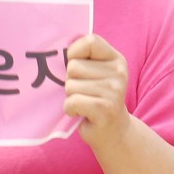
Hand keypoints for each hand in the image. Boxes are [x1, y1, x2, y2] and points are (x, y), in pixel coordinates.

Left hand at [64, 33, 130, 147]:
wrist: (113, 132)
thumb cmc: (96, 99)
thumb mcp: (95, 74)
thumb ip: (82, 59)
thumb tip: (55, 52)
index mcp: (116, 59)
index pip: (90, 41)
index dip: (74, 52)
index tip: (74, 65)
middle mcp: (118, 73)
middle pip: (74, 66)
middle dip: (70, 80)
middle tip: (83, 92)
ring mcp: (113, 91)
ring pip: (70, 85)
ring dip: (70, 96)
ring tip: (84, 103)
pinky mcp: (104, 109)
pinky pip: (72, 101)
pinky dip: (70, 109)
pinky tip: (80, 113)